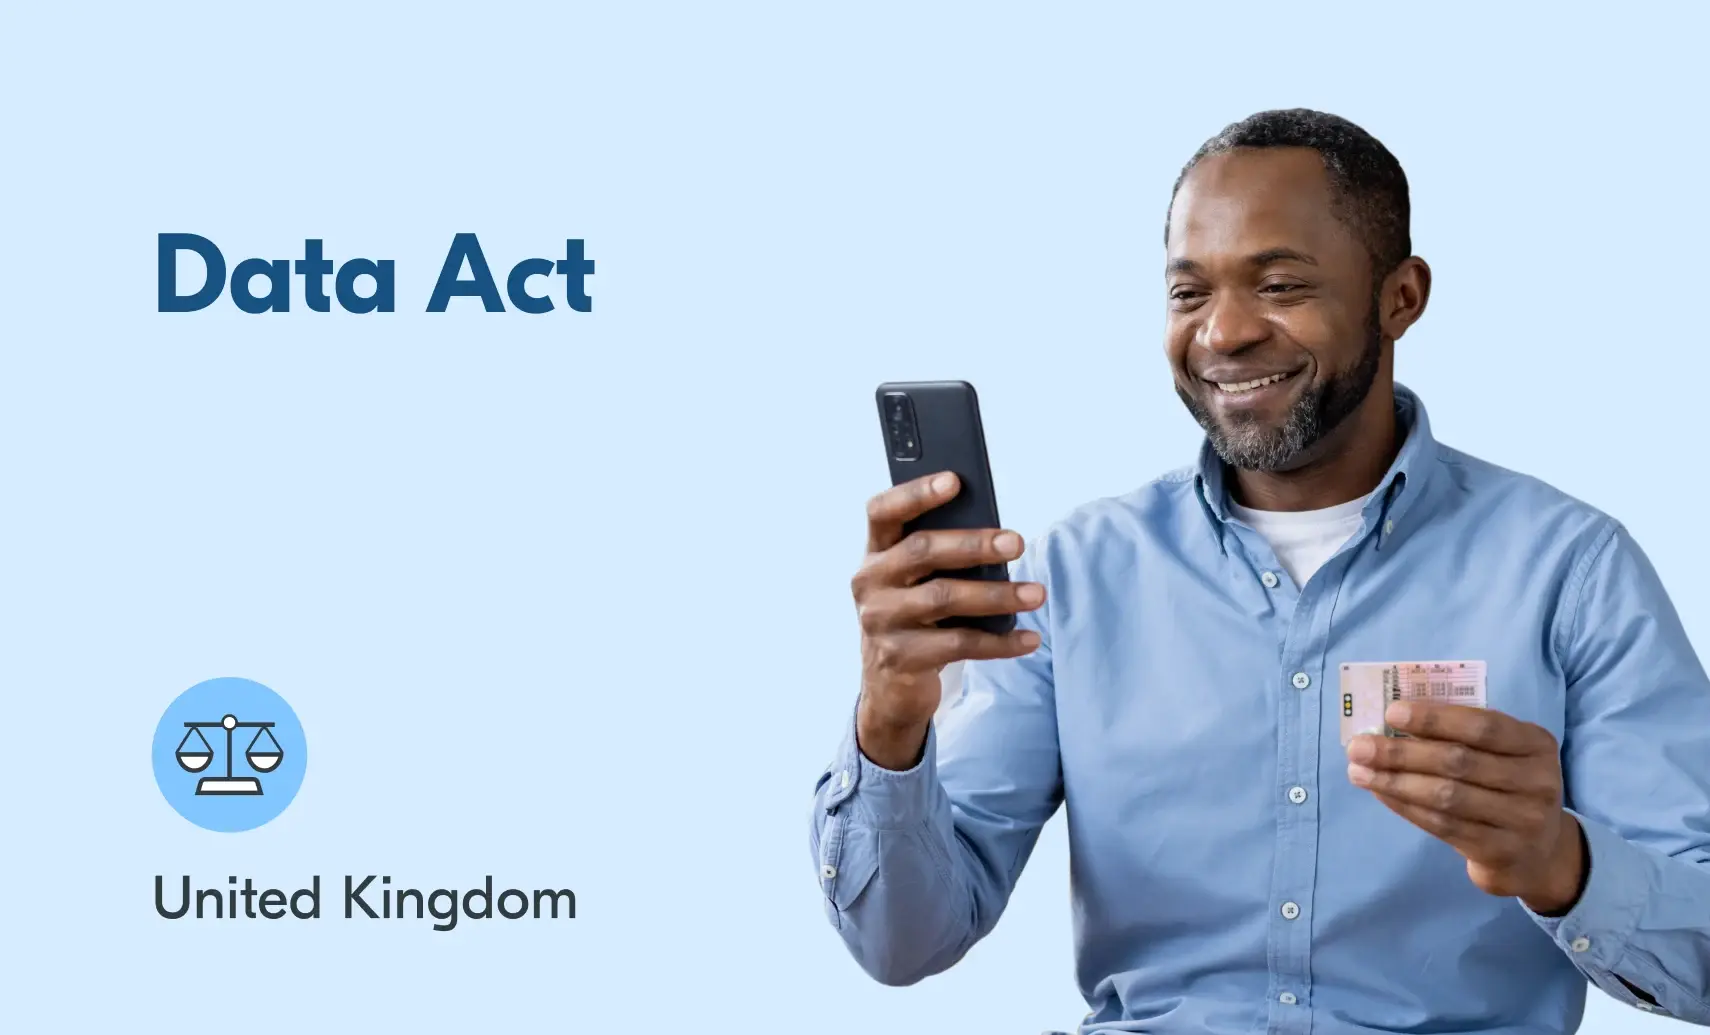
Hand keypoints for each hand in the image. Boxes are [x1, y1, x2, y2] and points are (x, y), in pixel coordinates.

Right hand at [851, 471, 1044, 769]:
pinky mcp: (900, 658)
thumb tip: (998, 537)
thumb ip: (941, 555)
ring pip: (943, 598)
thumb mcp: (918, 581)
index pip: (883, 511)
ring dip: (997, 595)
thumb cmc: (917, 616)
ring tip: (1036, 593)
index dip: (916, 493)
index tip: (955, 480)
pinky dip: (999, 642)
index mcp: (875, 552)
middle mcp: (870, 582)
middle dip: (973, 544)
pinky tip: (1028, 637)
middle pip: (921, 551)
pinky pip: (957, 645)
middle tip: (1017, 543)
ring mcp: (880, 621)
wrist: (890, 686)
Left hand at [1346, 701, 1586, 914]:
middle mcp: (1536, 781)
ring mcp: (1522, 820)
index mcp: (1536, 744)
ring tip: (1358, 771)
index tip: (1391, 713)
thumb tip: (1394, 719)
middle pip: (1458, 762)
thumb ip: (1461, 735)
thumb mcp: (1502, 754)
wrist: (1538, 853)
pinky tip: (1380, 793)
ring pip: (1446, 796)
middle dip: (1401, 752)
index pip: (1483, 726)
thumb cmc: (1506, 787)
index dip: (1435, 719)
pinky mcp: (1499, 851)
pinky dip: (1405, 806)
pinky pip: (1442, 825)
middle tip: (1358, 746)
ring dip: (1394, 781)